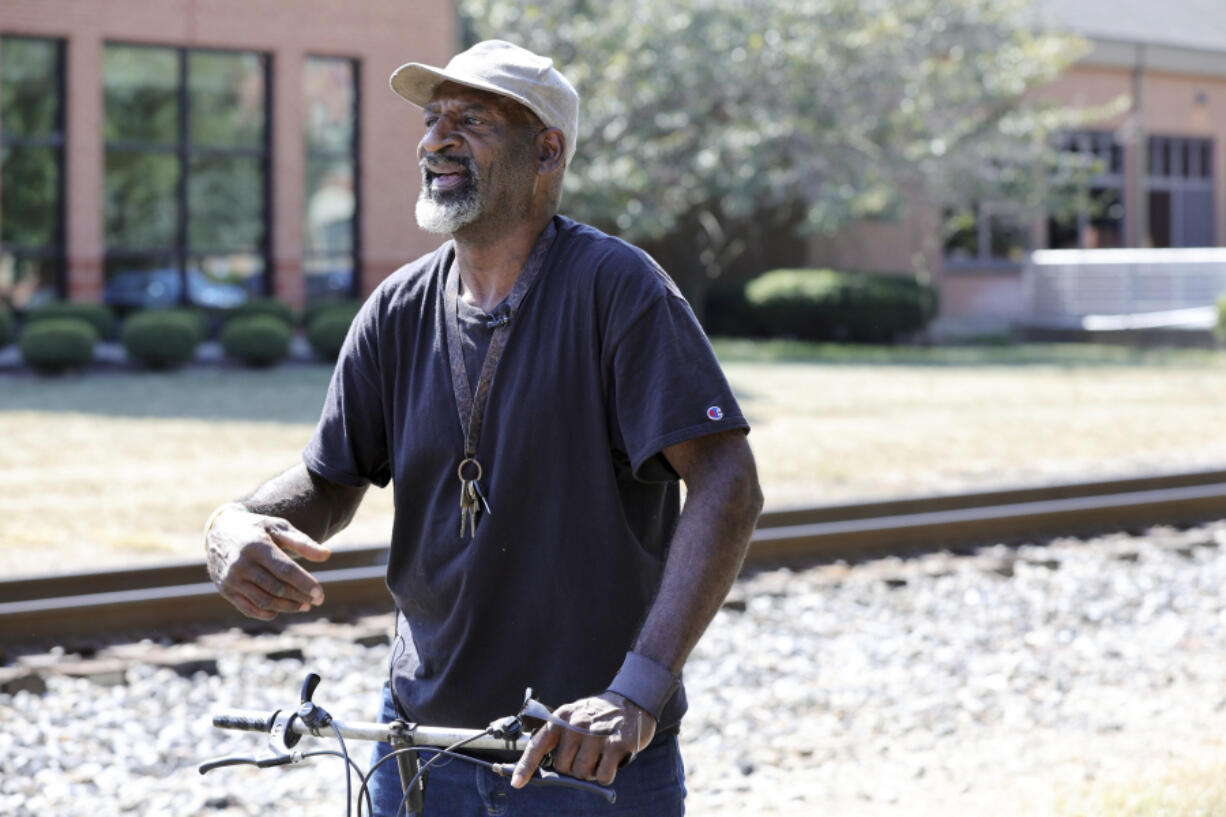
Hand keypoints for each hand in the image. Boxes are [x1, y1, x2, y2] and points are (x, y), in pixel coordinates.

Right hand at [204, 507, 330, 620]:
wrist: (220, 531)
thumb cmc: (257, 529)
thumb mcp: (279, 527)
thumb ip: (302, 542)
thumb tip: (327, 556)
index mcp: (257, 546)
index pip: (285, 570)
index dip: (304, 583)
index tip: (320, 593)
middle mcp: (241, 564)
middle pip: (276, 588)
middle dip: (300, 597)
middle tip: (317, 600)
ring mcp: (231, 579)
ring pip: (264, 600)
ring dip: (287, 607)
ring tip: (305, 606)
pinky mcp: (225, 590)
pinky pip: (248, 608)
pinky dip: (266, 613)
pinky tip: (281, 610)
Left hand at [511, 692, 655, 788]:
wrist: (632, 700)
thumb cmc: (599, 714)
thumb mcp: (574, 716)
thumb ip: (559, 736)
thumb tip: (545, 766)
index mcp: (562, 718)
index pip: (538, 744)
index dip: (526, 766)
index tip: (517, 783)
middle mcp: (576, 725)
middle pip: (562, 766)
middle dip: (573, 767)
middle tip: (586, 754)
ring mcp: (596, 735)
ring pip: (582, 773)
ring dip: (590, 772)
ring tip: (599, 756)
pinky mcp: (616, 744)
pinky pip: (602, 776)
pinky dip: (606, 774)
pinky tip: (611, 759)